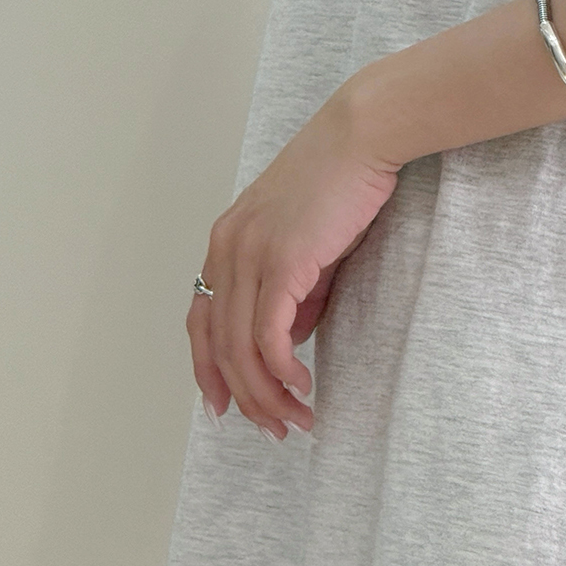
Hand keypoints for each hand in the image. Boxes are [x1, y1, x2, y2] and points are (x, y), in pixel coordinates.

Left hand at [188, 89, 398, 439]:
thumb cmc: (343, 183)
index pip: (202, 321)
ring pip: (241, 348)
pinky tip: (304, 384)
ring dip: (267, 394)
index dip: (209, 371)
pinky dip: (282, 370)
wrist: (363, 137)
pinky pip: (269, 335)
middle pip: (217, 345)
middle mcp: (226, 250)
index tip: (229, 408)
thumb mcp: (308, 245)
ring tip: (297, 417)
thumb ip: (294, 293)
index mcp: (225, 243)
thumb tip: (288, 341)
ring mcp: (249, 255)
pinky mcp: (282, 261)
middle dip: (244, 397)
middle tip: (275, 428)